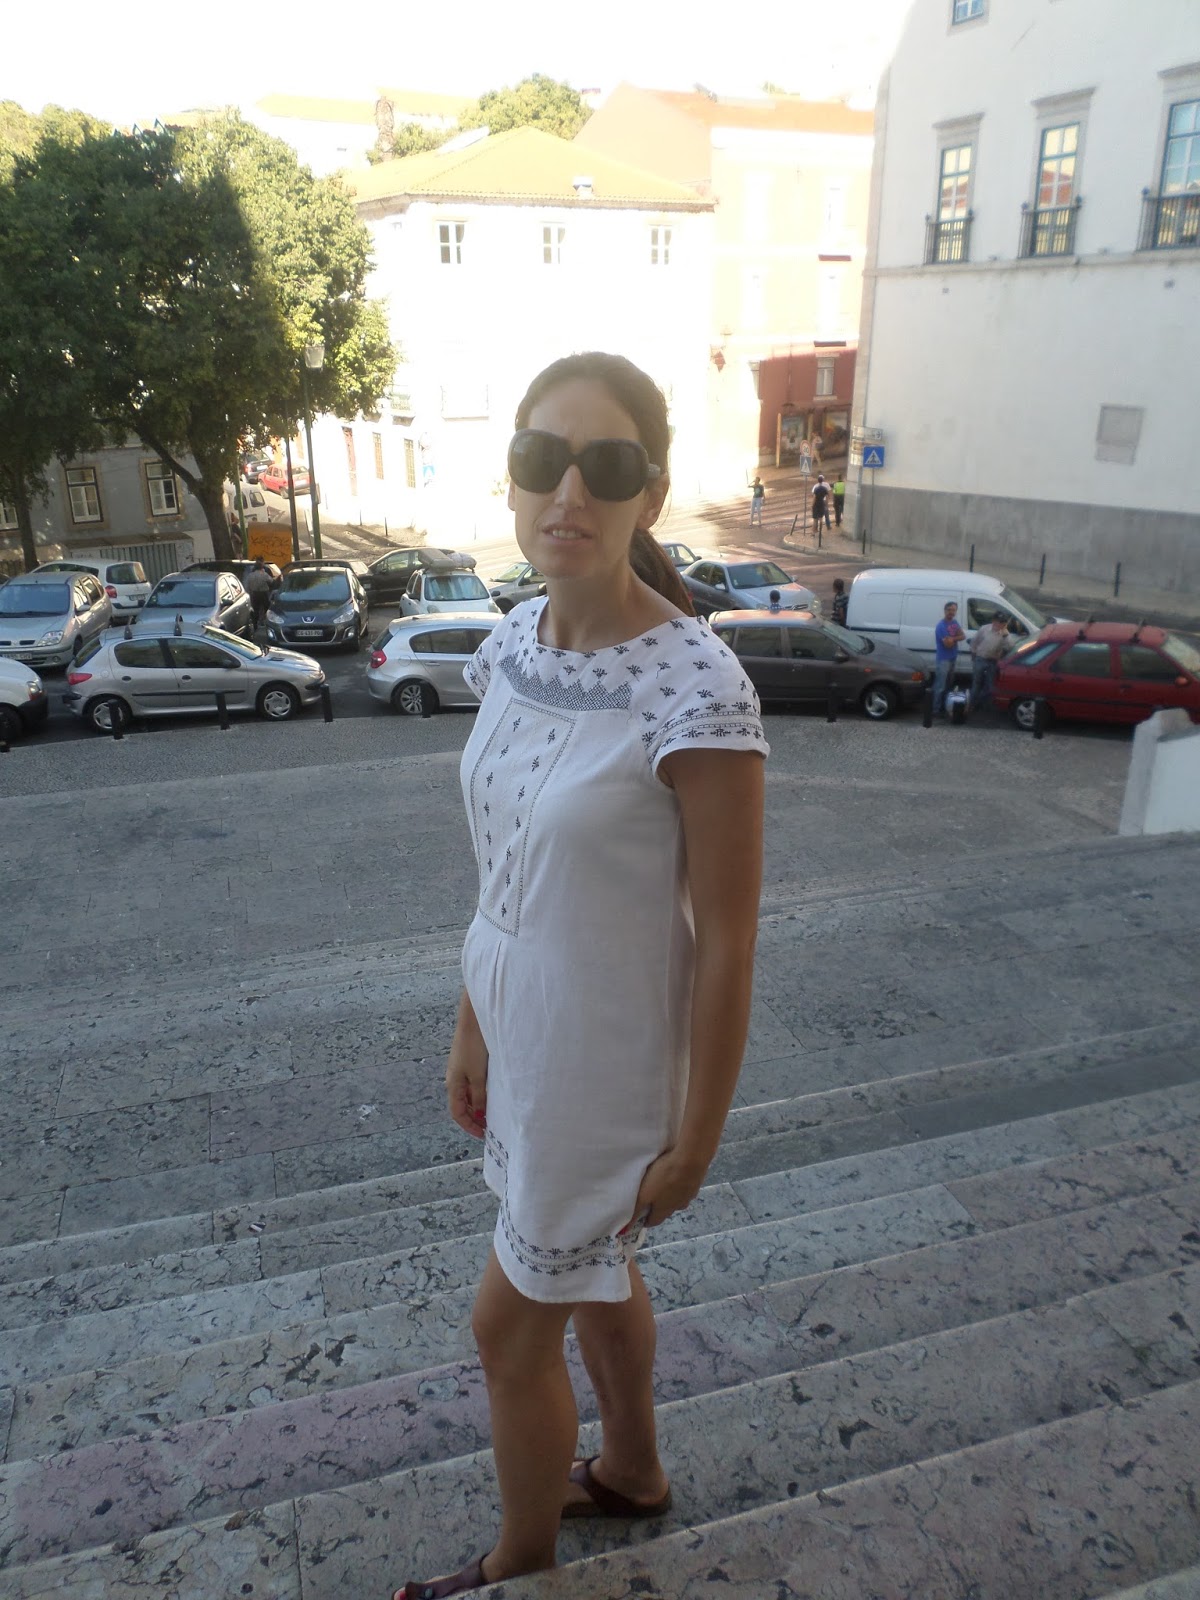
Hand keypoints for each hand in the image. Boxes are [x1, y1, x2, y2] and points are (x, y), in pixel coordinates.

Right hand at [445, 1025, 488, 1140]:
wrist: (473, 1021)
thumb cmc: (473, 1047)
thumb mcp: (478, 1075)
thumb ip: (479, 1096)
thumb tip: (480, 1116)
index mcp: (453, 1085)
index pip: (457, 1113)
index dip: (469, 1126)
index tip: (483, 1135)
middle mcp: (455, 1080)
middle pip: (462, 1106)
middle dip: (474, 1119)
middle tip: (489, 1128)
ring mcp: (461, 1071)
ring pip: (468, 1096)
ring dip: (478, 1107)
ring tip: (492, 1114)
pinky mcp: (469, 1064)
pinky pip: (473, 1086)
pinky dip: (480, 1095)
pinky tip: (491, 1096)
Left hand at [621, 1147, 709, 1233]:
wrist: (690, 1159)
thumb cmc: (663, 1176)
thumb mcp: (644, 1194)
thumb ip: (635, 1210)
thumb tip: (626, 1230)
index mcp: (664, 1210)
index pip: (653, 1222)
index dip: (645, 1220)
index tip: (639, 1216)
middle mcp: (678, 1207)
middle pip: (665, 1211)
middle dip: (656, 1207)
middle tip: (649, 1196)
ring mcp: (689, 1196)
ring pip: (676, 1200)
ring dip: (669, 1196)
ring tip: (663, 1184)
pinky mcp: (695, 1183)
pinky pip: (685, 1188)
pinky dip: (679, 1185)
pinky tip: (676, 1175)